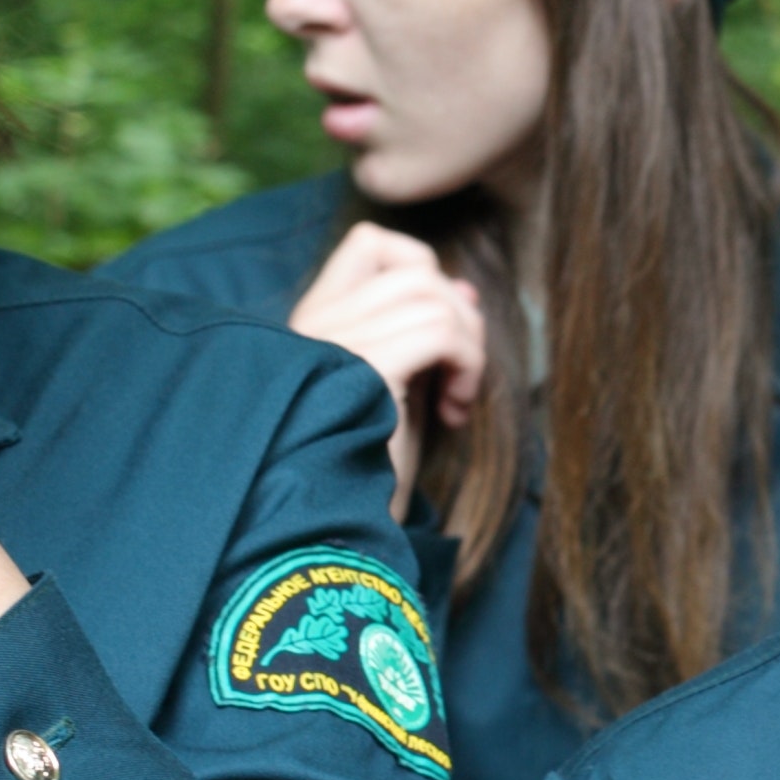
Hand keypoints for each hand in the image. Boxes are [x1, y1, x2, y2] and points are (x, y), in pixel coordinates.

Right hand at [286, 222, 485, 509]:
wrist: (336, 535)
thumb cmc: (368, 469)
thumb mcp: (400, 388)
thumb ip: (421, 334)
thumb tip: (463, 289)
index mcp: (313, 324)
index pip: (370, 244)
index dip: (422, 270)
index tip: (444, 331)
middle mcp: (314, 324)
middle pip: (414, 267)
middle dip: (459, 316)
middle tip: (460, 376)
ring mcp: (332, 341)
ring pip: (431, 294)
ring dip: (466, 344)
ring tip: (454, 399)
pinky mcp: (362, 368)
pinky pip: (438, 330)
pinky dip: (465, 364)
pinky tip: (452, 412)